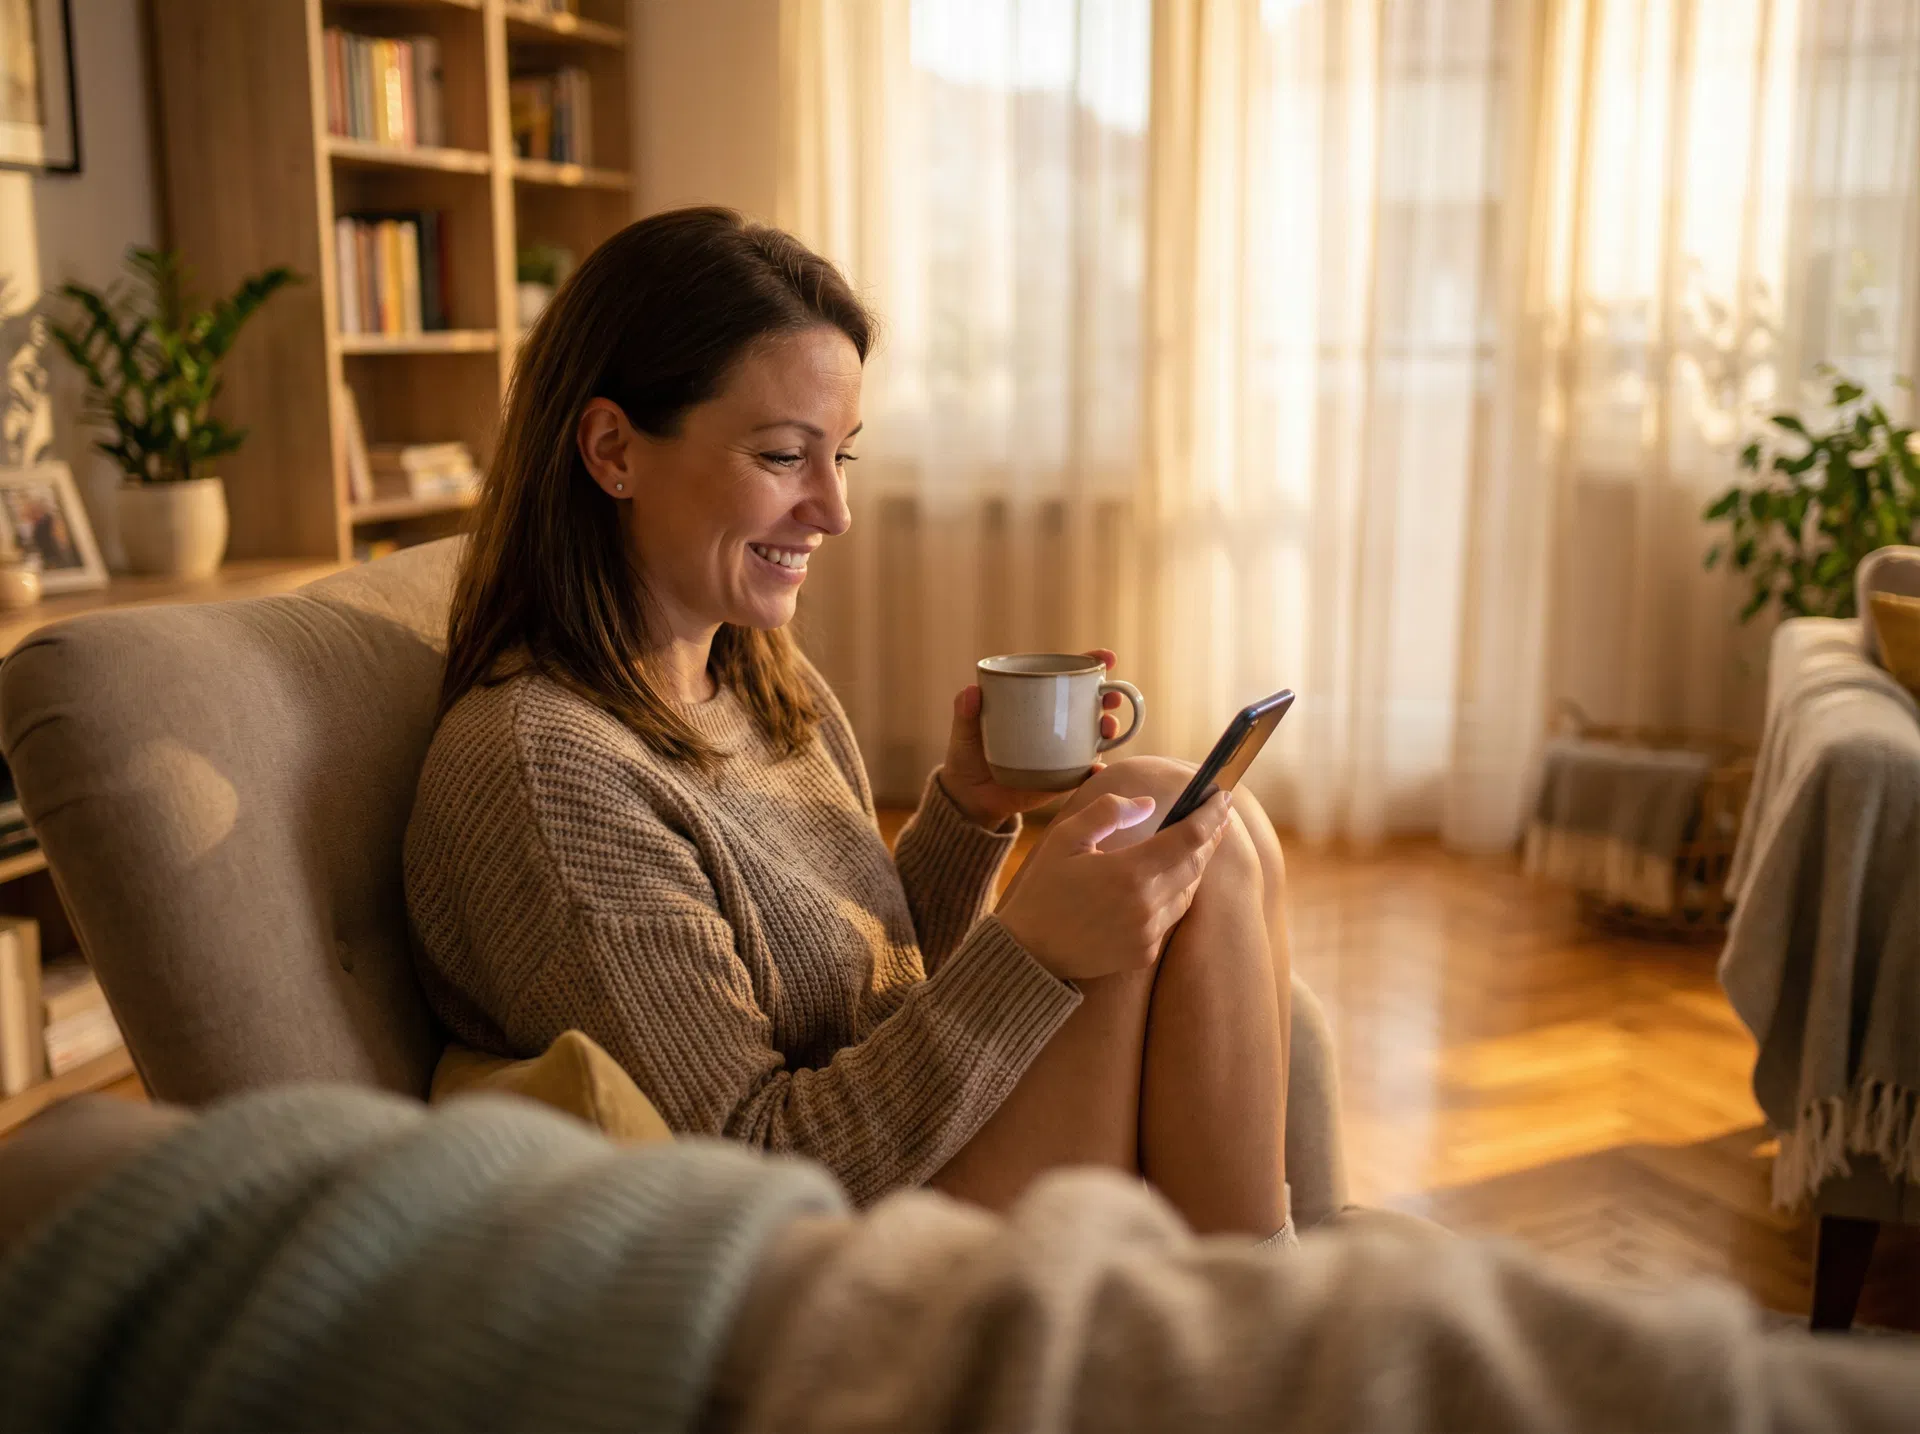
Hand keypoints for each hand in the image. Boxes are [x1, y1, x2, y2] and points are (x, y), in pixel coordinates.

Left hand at [939, 648, 1125, 828]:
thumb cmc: (968, 754)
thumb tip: (971, 691)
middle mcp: (1056, 723)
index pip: (1067, 677)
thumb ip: (964, 712)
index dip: (1091, 664)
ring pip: (1095, 735)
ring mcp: (1062, 750)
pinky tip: (1097, 770)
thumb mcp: (964, 732)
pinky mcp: (1062, 779)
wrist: (970, 796)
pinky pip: (1085, 774)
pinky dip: (1095, 772)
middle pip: (1090, 703)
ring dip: (1108, 729)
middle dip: (1109, 695)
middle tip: (1110, 697)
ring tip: (1105, 728)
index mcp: (1036, 701)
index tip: (1105, 657)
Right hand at [996, 789, 1233, 981]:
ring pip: (1188, 892)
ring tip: (1196, 846)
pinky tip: (1168, 882)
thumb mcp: (1065, 838)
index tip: (1223, 798)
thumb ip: (1108, 813)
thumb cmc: (1044, 889)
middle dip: (1211, 838)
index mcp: (1129, 871)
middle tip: (1218, 818)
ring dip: (1194, 867)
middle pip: (1196, 865)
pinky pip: (1172, 918)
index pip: (1189, 837)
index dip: (1211, 815)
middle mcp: (1146, 904)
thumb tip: (1147, 804)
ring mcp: (1148, 932)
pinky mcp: (1145, 952)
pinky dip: (1175, 895)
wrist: (1030, 952)